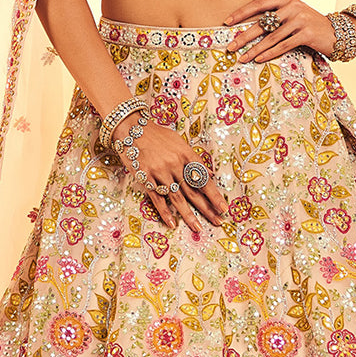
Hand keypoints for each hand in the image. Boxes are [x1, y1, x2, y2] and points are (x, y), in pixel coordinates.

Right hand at [113, 115, 228, 233]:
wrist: (131, 128)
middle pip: (194, 191)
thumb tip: (209, 174)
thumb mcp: (179, 142)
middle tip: (218, 222)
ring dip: (189, 215)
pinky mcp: (146, 178)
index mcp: (186, 154)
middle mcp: (175, 164)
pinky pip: (157, 198)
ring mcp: (160, 172)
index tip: (224, 208)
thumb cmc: (157, 135)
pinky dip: (165, 212)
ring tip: (198, 228)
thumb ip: (194, 159)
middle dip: (207, 208)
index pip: (204, 179)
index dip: (215, 195)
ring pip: (177, 198)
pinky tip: (173, 223)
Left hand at [224, 0, 355, 61]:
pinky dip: (269, 53)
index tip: (227, 22)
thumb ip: (276, 16)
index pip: (258, 4)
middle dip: (243, 36)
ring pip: (271, 37)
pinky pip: (283, 45)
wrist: (337, 32)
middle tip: (230, 46)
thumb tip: (248, 28)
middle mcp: (292, 6)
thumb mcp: (293, 15)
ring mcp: (300, 19)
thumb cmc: (310, 25)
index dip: (241, 13)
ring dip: (254, 49)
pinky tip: (259, 60)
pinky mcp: (307, 34)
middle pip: (262, 22)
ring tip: (242, 57)